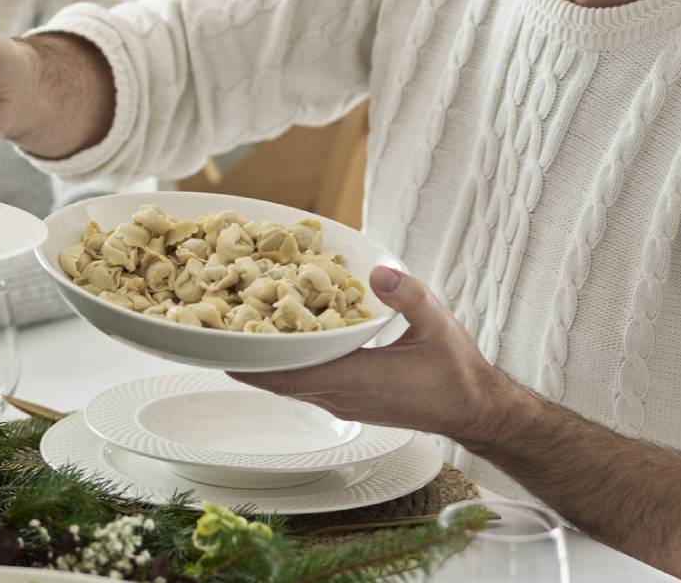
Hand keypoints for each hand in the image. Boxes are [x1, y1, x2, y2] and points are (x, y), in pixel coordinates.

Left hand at [234, 266, 524, 442]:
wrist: (472, 409)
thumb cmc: (456, 371)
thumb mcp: (437, 324)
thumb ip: (409, 296)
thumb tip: (380, 270)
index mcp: (356, 379)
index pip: (289, 371)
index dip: (251, 356)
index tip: (219, 339)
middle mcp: (339, 395)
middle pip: (274, 378)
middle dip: (242, 354)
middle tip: (207, 326)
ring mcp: (340, 401)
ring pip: (284, 383)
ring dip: (256, 360)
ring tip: (228, 330)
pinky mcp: (345, 399)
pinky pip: (300, 384)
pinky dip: (279, 365)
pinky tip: (271, 342)